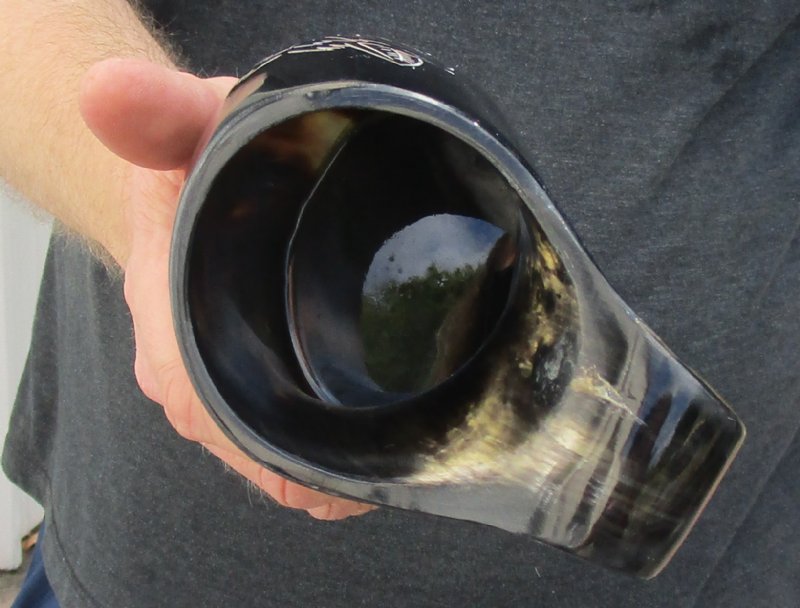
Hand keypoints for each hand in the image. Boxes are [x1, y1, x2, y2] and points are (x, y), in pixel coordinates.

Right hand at [79, 58, 372, 519]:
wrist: (190, 187)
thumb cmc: (194, 165)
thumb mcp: (185, 127)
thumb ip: (160, 112)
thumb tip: (111, 94)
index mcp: (169, 328)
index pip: (212, 413)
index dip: (281, 446)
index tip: (354, 450)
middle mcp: (190, 376)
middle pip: (257, 455)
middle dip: (325, 462)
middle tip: (401, 446)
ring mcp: (221, 390)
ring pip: (276, 461)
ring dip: (332, 466)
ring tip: (397, 450)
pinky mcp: (249, 391)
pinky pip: (286, 448)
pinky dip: (326, 458)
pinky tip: (372, 443)